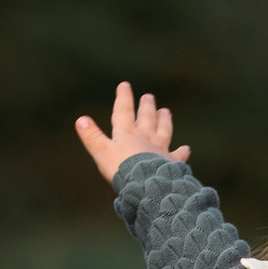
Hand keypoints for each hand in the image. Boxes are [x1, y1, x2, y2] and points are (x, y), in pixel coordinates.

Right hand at [74, 83, 190, 183]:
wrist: (147, 183)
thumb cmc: (122, 169)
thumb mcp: (102, 153)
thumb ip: (92, 137)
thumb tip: (80, 119)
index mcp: (126, 134)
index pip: (124, 112)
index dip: (124, 98)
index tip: (125, 85)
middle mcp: (145, 138)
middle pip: (146, 118)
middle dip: (146, 107)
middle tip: (149, 96)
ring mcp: (160, 149)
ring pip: (163, 131)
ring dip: (164, 121)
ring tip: (165, 111)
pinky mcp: (171, 163)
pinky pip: (178, 155)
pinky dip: (182, 152)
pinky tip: (186, 148)